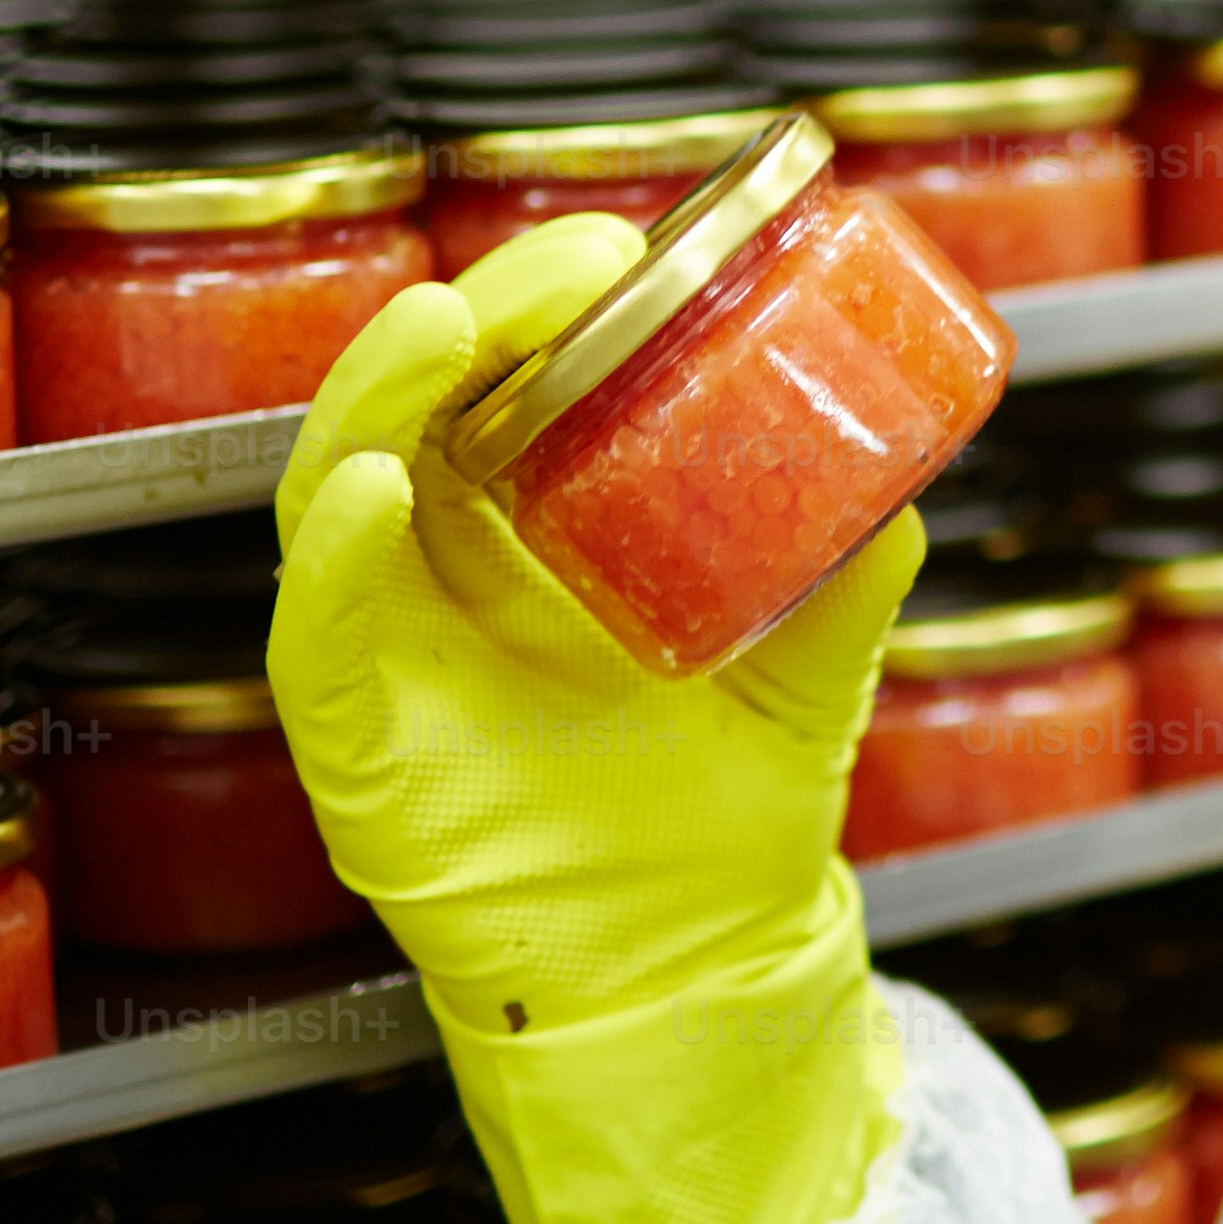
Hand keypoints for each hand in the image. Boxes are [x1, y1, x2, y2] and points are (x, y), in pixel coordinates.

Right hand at [270, 220, 921, 1223]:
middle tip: (567, 268)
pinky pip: (319, 631)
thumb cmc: (714, 824)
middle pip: (417, 405)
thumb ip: (844, 580)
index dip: (539, 303)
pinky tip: (379, 490)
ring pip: (337, 484)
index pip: (503, 382)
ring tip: (448, 326)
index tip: (620, 245)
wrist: (691, 978)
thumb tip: (904, 484)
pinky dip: (339, 555)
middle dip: (477, 317)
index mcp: (526, 537)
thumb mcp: (805, 677)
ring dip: (380, 393)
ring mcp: (387, 650)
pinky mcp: (352, 740)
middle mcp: (440, 574)